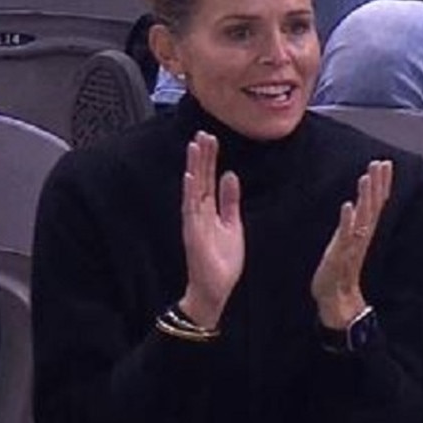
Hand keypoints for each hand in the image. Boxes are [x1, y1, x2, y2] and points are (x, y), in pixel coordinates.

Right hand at [180, 131, 242, 328]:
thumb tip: (231, 176)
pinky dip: (191, 191)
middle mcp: (199, 212)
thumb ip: (229, 201)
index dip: (209, 159)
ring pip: (194, 188)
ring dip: (195, 167)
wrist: (214, 288)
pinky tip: (191, 175)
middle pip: (199, 178)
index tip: (210, 138)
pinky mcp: (194, 232)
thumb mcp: (232, 225)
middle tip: (203, 133)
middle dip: (202, 156)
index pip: (207, 178)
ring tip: (196, 146)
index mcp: (209, 210)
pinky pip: (191, 208)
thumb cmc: (221, 260)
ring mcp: (195, 221)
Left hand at [311, 161, 392, 328]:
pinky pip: (346, 235)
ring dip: (365, 197)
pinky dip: (348, 220)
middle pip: (373, 205)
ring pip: (363, 217)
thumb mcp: (345, 241)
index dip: (382, 183)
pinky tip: (348, 206)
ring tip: (366, 177)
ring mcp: (352, 244)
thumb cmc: (339, 269)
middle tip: (381, 163)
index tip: (385, 163)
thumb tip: (355, 205)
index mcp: (364, 230)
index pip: (377, 202)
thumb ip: (352, 224)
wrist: (337, 298)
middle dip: (377, 183)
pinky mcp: (341, 254)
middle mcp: (362, 235)